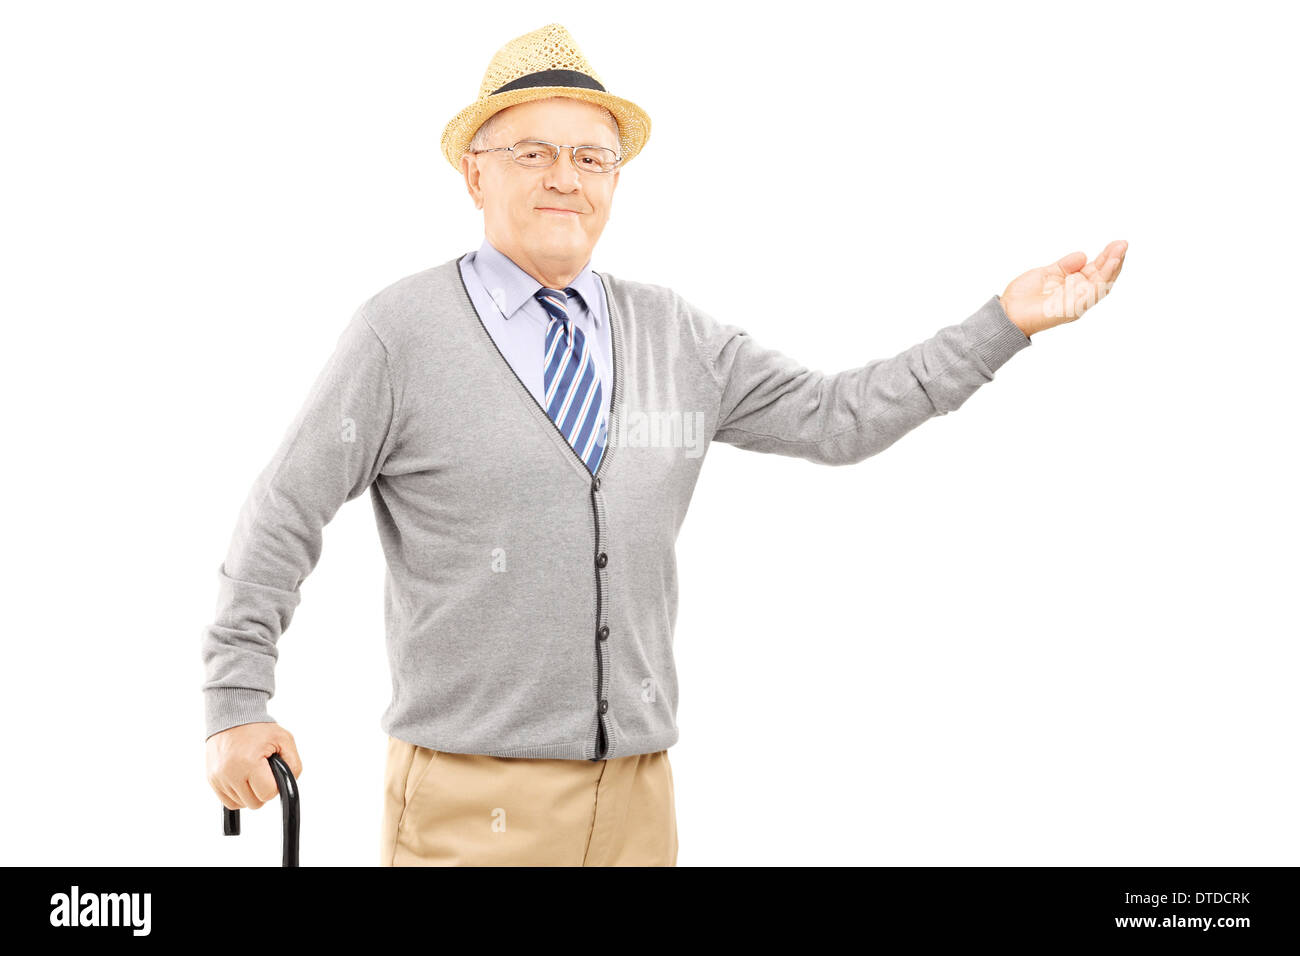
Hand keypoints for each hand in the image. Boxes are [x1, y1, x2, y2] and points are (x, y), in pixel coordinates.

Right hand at [205, 721, 302, 810]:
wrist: (232, 716)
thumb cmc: (258, 728)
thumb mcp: (284, 740)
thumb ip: (294, 765)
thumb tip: (288, 785)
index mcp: (248, 762)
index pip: (267, 794)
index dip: (275, 785)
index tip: (273, 772)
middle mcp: (229, 773)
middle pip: (254, 803)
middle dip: (263, 790)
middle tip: (264, 773)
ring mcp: (218, 778)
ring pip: (241, 804)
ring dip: (250, 793)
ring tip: (252, 773)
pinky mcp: (211, 780)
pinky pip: (228, 802)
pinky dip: (238, 795)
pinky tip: (243, 779)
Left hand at [999, 239, 1127, 337]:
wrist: (1007, 312)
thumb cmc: (1023, 296)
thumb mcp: (1047, 273)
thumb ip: (1065, 265)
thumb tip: (1083, 255)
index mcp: (1072, 285)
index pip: (1095, 270)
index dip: (1106, 257)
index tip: (1116, 244)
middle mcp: (1078, 294)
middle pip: (1103, 277)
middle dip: (1114, 259)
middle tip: (1123, 244)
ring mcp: (1076, 302)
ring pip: (1102, 285)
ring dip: (1112, 268)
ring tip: (1120, 252)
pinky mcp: (1072, 309)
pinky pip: (1091, 295)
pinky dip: (1102, 280)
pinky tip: (1108, 266)